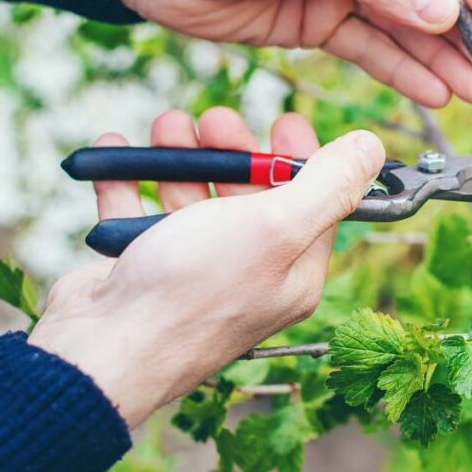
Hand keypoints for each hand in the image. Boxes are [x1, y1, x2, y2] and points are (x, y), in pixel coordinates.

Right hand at [28, 108, 382, 427]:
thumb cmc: (193, 291)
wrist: (99, 352)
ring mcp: (193, 275)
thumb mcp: (277, 227)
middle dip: (235, 150)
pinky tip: (117, 148)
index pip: (314, 204)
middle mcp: (249, 276)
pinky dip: (127, 180)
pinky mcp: (144, 272)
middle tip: (215, 119)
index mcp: (293, 273)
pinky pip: (137, 214)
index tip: (285, 121)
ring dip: (180, 157)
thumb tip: (372, 148)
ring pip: (193, 200)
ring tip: (166, 126)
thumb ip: (328, 185)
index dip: (302, 159)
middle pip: (252, 197)